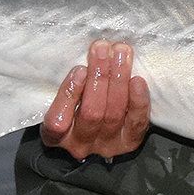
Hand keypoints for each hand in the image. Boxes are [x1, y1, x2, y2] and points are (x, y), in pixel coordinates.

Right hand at [41, 40, 151, 161]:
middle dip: (99, 77)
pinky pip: (135, 123)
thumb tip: (87, 54)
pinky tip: (137, 80)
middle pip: (91, 113)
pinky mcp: (129, 142)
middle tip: (103, 49)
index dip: (69, 95)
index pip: (57, 122)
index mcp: (56, 136)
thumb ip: (70, 83)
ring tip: (121, 53)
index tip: (80, 69)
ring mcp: (106, 145)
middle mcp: (80, 144)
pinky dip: (138, 101)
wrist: (102, 123)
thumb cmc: (76, 100)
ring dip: (118, 80)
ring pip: (113, 114)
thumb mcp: (64, 96)